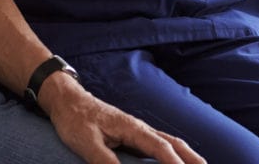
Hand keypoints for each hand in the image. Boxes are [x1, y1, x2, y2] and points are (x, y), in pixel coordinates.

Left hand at [37, 74, 204, 163]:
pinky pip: (158, 144)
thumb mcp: (86, 142)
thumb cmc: (75, 119)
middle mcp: (139, 128)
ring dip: (185, 154)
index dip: (175, 163)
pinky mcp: (131, 134)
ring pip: (168, 142)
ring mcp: (136, 130)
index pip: (161, 147)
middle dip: (191, 157)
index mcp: (132, 128)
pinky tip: (172, 160)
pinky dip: (171, 152)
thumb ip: (104, 161)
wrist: (67, 101)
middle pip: (173, 142)